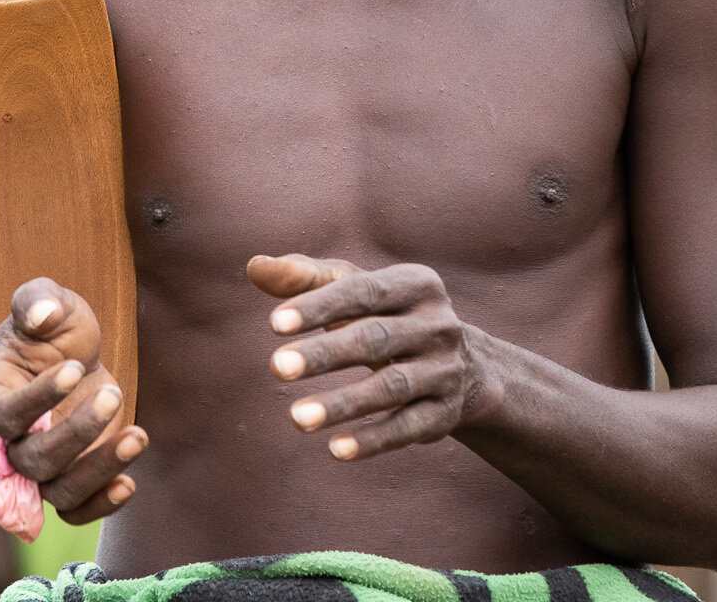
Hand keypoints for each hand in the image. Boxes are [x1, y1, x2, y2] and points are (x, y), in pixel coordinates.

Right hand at [0, 277, 147, 523]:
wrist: (64, 359)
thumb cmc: (47, 330)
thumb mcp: (43, 301)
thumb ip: (36, 300)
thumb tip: (41, 316)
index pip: (7, 414)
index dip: (39, 398)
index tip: (76, 368)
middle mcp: (11, 440)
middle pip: (35, 460)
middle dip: (77, 432)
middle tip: (113, 395)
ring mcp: (42, 463)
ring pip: (59, 490)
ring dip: (99, 469)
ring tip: (137, 436)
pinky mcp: (70, 476)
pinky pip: (76, 510)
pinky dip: (101, 506)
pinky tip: (129, 483)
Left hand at [246, 253, 502, 460]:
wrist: (461, 366)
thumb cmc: (384, 315)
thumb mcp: (353, 289)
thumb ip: (304, 277)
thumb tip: (255, 267)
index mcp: (417, 283)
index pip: (362, 292)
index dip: (318, 307)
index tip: (273, 325)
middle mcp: (439, 325)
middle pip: (375, 339)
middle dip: (324, 355)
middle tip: (275, 369)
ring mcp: (446, 371)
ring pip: (391, 387)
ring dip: (343, 404)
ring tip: (296, 418)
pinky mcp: (446, 414)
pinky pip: (408, 428)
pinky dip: (373, 440)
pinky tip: (336, 449)